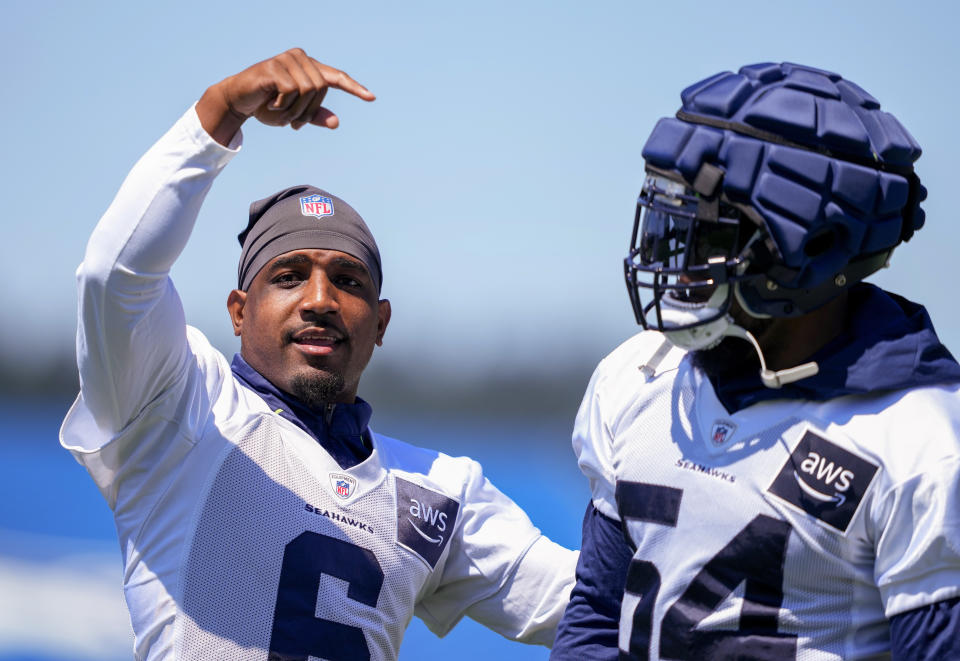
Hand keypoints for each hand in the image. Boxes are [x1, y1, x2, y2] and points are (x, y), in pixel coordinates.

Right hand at [197, 48, 375, 144]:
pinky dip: (281, 104)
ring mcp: (287, 59)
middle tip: (293, 124)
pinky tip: (269, 103)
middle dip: (307, 111)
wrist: (239, 101)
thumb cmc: (268, 105)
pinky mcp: (273, 66)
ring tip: (278, 111)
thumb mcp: (294, 114)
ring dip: (294, 109)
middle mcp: (300, 58)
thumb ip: (314, 116)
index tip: (371, 98)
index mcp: (309, 68)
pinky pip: (290, 90)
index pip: (337, 77)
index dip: (354, 88)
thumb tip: (336, 123)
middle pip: (320, 89)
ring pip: (307, 90)